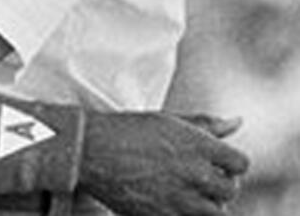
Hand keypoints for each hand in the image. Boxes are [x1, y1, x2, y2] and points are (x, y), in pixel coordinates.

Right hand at [80, 110, 249, 214]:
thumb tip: (237, 122)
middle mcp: (196, 172)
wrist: (88, 151)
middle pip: (230, 189)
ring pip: (217, 212)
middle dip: (217, 186)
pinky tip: (170, 203)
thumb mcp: (166, 121)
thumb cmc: (124, 130)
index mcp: (198, 144)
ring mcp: (182, 198)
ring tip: (186, 196)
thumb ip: (205, 125)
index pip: (240, 163)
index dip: (228, 165)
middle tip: (196, 181)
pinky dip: (185, 214)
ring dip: (206, 205)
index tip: (212, 164)